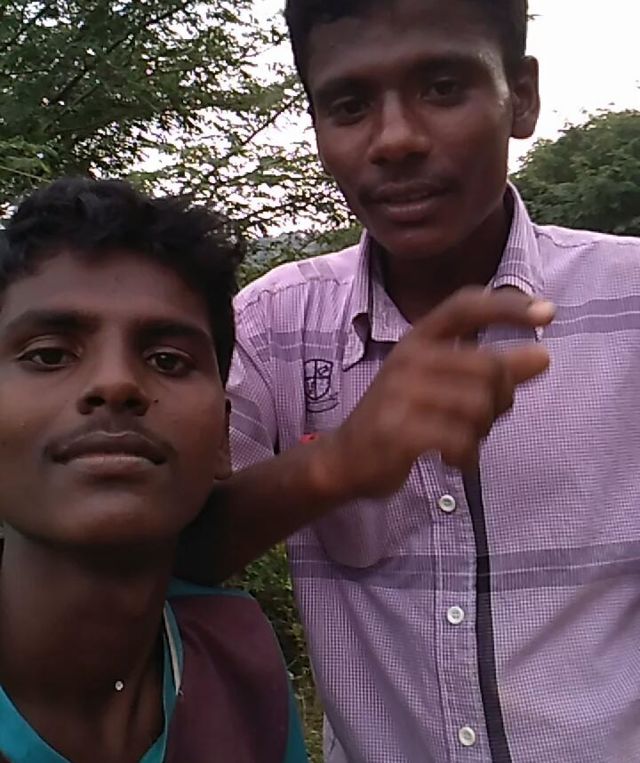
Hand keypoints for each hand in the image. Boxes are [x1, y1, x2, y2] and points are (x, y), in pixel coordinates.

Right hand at [313, 287, 554, 499]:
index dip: (508, 306)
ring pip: (478, 406)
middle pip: (488, 367)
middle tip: (487, 419)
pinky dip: (467, 456)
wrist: (344, 458)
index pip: (466, 307)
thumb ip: (487, 369)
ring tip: (466, 441)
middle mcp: (409, 358)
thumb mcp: (439, 384)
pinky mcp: (399, 430)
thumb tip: (542, 356)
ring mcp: (401, 393)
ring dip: (483, 431)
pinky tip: (456, 460)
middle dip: (501, 399)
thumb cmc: (400, 416)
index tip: (549, 313)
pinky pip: (459, 439)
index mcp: (418, 339)